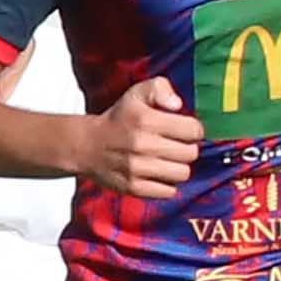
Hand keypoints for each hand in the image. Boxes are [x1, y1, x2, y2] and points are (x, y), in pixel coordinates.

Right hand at [84, 78, 199, 203]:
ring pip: (183, 174)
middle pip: (191, 153)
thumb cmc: (119, 119)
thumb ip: (161, 88)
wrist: (86, 145)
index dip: (193, 129)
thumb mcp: (137, 94)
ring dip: (179, 167)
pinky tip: (158, 173)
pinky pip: (168, 192)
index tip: (184, 130)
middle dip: (187, 148)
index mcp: (146, 120)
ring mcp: (137, 168)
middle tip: (175, 144)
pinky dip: (167, 184)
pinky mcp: (133, 187)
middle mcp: (142, 145)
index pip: (194, 130)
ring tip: (167, 159)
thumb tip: (178, 105)